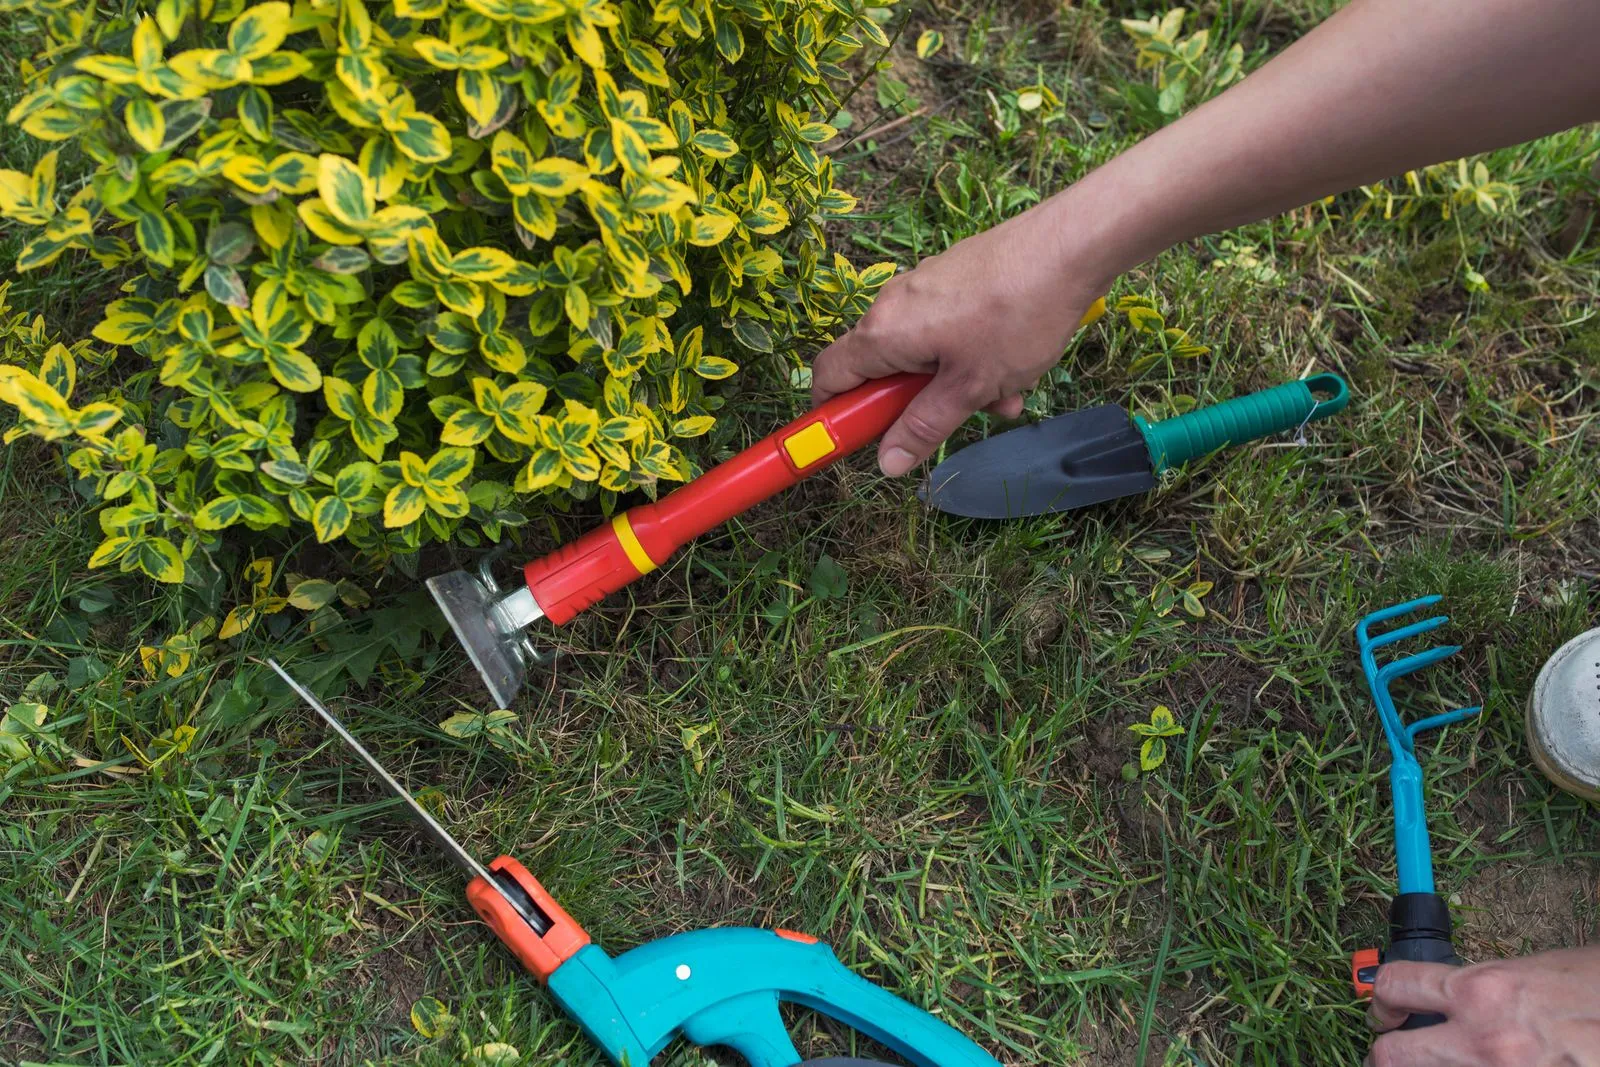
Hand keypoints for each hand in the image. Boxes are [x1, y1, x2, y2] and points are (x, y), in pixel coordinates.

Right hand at [809, 202, 1109, 476]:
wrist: (1070, 246)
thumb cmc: (1017, 316)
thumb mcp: (970, 387)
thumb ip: (925, 426)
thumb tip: (887, 462)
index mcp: (883, 332)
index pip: (828, 376)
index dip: (834, 414)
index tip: (860, 440)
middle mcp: (893, 304)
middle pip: (880, 368)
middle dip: (915, 403)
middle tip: (954, 418)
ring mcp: (924, 286)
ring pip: (922, 352)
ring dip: (953, 384)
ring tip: (1002, 396)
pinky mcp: (954, 277)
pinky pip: (946, 329)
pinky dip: (970, 355)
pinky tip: (1014, 367)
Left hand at [1366, 946, 1599, 1065]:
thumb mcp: (1542, 973)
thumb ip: (1490, 985)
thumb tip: (1455, 997)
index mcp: (1483, 991)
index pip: (1398, 986)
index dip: (1382, 999)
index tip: (1383, 1011)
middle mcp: (1483, 1041)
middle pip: (1393, 1057)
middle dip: (1386, 1054)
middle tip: (1393, 1052)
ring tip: (1447, 1062)